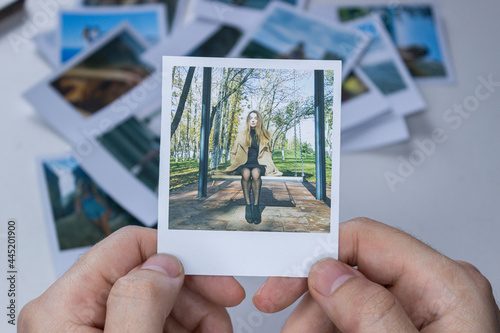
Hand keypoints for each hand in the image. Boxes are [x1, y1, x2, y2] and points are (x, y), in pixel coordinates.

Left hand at [19, 226, 244, 331]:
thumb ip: (139, 302)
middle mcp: (73, 314)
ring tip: (216, 330)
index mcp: (64, 306)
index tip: (214, 269)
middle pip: (147, 273)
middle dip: (194, 289)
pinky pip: (153, 321)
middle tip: (224, 306)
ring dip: (195, 311)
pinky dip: (183, 326)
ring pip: (155, 299)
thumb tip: (164, 264)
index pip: (128, 245)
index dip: (177, 253)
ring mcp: (91, 330)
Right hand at [253, 218, 499, 331]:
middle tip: (291, 331)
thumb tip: (328, 274)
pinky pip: (355, 318)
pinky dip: (331, 329)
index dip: (316, 256)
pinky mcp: (402, 327)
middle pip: (349, 274)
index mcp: (443, 284)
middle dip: (312, 303)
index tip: (282, 284)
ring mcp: (416, 310)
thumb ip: (372, 313)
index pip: (365, 239)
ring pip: (346, 299)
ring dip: (317, 321)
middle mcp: (430, 290)